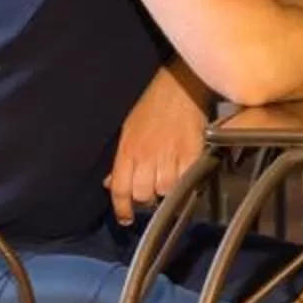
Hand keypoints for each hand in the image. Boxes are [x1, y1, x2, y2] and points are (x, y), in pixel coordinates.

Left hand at [106, 64, 207, 224]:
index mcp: (128, 150)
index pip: (119, 189)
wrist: (180, 84)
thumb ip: (121, 159)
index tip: (126, 218)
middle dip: (146, 201)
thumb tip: (110, 183)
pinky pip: (187, 179)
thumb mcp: (128, 129)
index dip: (121, 209)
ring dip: (167, 193)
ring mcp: (170, 155)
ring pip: (166, 191)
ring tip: (170, 185)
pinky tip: (186, 178)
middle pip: (143, 195)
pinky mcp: (192, 152)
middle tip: (151, 196)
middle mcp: (147, 155)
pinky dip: (186, 183)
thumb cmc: (153, 103)